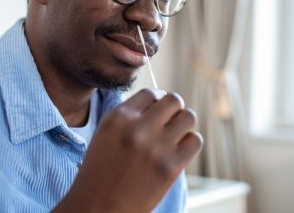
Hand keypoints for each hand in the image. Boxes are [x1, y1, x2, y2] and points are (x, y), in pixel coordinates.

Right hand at [54, 89, 202, 212]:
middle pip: (174, 100)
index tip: (157, 115)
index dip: (157, 102)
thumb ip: (130, 117)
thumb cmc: (101, 174)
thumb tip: (160, 102)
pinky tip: (178, 152)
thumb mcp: (106, 135)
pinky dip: (190, 144)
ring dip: (184, 125)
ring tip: (175, 138)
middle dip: (174, 110)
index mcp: (118, 117)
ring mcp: (155, 146)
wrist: (98, 209)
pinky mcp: (170, 166)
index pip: (151, 93)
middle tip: (169, 124)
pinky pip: (195, 140)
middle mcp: (137, 127)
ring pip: (188, 117)